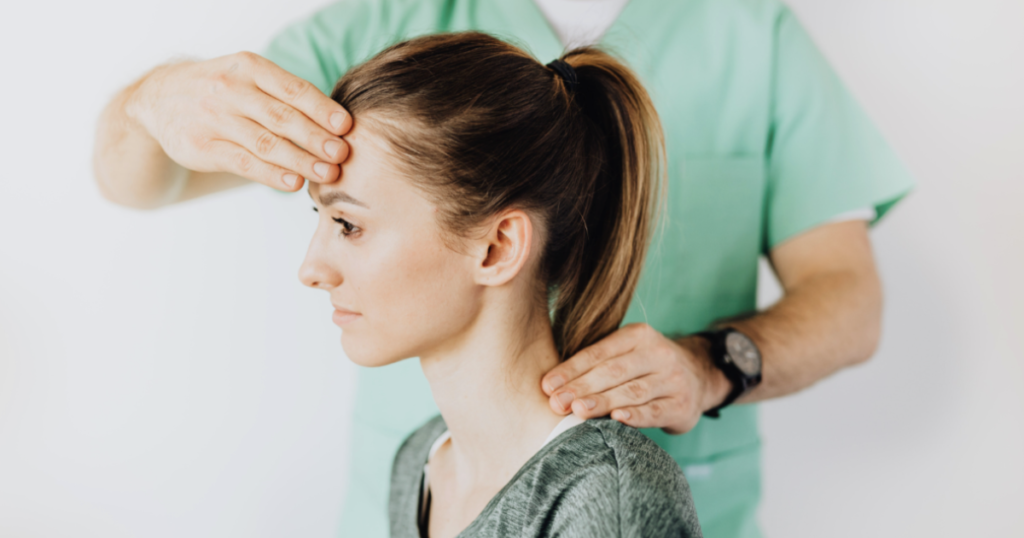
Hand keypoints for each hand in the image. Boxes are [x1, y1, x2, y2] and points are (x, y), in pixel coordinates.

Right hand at [127, 51, 351, 191]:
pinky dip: (272, 174)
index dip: (322, 109)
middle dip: (316, 137)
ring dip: (300, 160)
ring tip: (328, 174)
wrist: (159, 99)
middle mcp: (231, 89)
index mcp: (250, 67)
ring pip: (265, 142)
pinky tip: (294, 183)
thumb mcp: (249, 78)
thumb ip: (285, 96)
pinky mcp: (201, 147)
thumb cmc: (223, 91)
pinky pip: (243, 162)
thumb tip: (338, 126)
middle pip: (282, 117)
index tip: (346, 127)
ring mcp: (213, 118)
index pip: (292, 89)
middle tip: (343, 154)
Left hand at [540, 323, 731, 434]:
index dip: (571, 370)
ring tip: (577, 411)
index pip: (599, 353)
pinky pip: (655, 410)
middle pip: (613, 371)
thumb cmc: (646, 368)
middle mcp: (658, 353)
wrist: (700, 377)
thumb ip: (598, 363)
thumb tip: (551, 383)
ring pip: (632, 391)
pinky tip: (617, 419)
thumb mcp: (628, 354)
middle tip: (556, 403)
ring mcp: (673, 379)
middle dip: (582, 388)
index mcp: (638, 335)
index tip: (547, 386)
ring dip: (602, 402)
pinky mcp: (682, 405)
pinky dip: (636, 416)